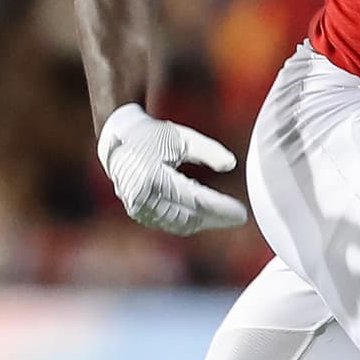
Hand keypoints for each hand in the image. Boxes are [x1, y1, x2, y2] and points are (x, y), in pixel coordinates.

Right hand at [96, 105, 247, 234]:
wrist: (117, 140)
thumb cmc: (152, 135)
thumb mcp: (182, 137)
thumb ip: (208, 150)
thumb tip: (231, 164)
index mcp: (153, 178)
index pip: (195, 201)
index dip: (220, 209)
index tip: (241, 212)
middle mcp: (143, 198)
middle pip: (188, 217)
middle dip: (216, 219)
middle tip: (238, 217)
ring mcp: (138, 208)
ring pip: (179, 223)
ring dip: (204, 222)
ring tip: (225, 217)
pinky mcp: (138, 212)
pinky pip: (169, 222)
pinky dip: (189, 222)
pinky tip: (205, 216)